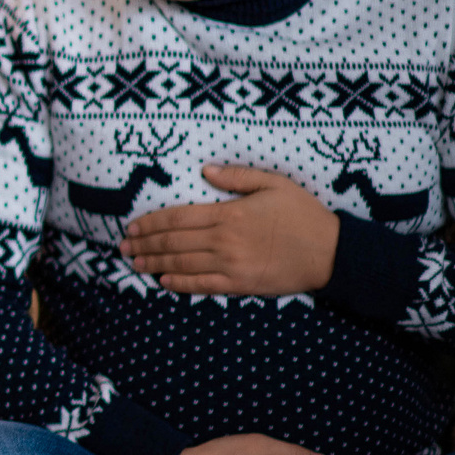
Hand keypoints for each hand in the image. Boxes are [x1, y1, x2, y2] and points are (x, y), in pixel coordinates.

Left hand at [120, 165, 338, 296]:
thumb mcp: (274, 183)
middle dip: (144, 244)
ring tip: (134, 263)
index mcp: (229, 213)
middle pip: (173, 242)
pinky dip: (179, 284)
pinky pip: (203, 285)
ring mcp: (231, 264)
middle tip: (123, 247)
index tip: (132, 226)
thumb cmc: (303, 214)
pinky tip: (162, 281)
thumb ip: (237, 176)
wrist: (331, 251)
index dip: (150, 222)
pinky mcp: (241, 284)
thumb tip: (205, 169)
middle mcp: (225, 240)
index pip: (178, 217)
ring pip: (182, 264)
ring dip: (154, 264)